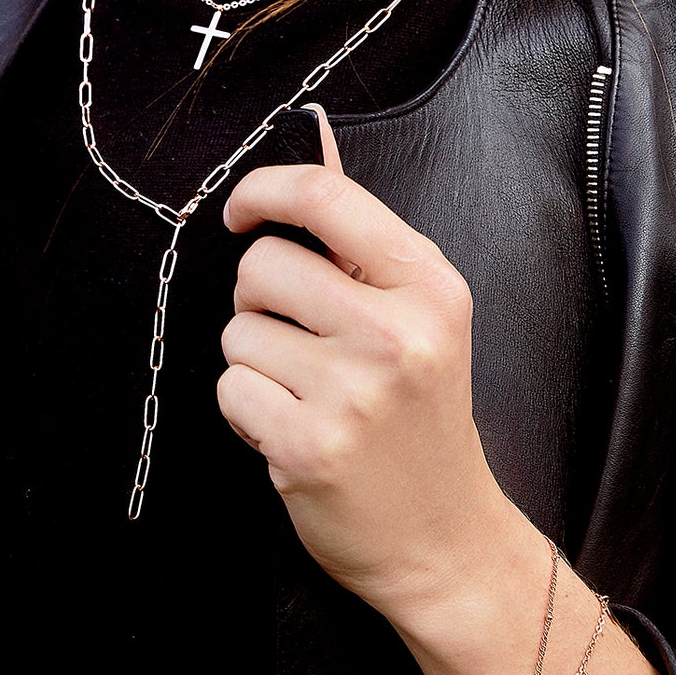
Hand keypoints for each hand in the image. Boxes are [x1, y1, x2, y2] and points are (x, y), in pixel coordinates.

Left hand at [218, 107, 508, 622]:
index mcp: (429, 286)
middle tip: (298, 339)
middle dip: (259, 300)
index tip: (240, 214)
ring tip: (307, 393)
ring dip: (254, 361)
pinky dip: (246, 411)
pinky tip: (292, 430)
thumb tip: (315, 135)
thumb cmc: (421, 416)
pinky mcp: (307, 446)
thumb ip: (359, 234)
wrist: (445, 539)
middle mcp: (396, 334)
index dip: (264, 191)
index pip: (325, 199)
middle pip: (263, 266)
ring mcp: (353, 394)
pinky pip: (229, 391)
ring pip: (238, 333)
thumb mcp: (418, 314)